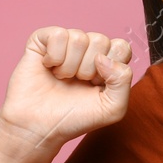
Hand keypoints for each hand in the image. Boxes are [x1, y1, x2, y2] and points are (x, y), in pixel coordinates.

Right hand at [0, 27, 133, 153]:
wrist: (39, 127)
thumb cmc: (74, 118)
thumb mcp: (112, 109)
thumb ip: (123, 80)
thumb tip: (102, 56)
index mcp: (107, 62)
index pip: (121, 47)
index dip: (110, 68)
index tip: (96, 85)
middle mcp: (87, 49)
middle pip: (101, 40)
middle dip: (88, 69)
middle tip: (76, 83)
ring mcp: (65, 43)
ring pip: (79, 38)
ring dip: (69, 66)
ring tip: (61, 78)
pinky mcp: (43, 40)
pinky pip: (58, 35)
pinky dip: (54, 56)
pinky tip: (48, 67)